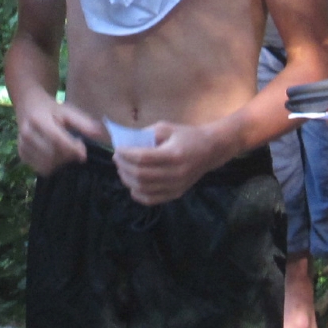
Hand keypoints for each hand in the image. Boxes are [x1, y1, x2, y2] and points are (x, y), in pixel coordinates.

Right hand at [14, 91, 104, 175]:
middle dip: (68, 155)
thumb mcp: (67, 110)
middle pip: (52, 155)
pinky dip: (51, 165)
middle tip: (75, 148)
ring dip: (60, 162)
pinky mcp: (21, 154)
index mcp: (39, 120)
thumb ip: (83, 123)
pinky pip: (40, 168)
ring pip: (46, 164)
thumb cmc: (51, 108)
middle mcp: (27, 134)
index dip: (73, 149)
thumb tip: (100, 135)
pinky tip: (55, 155)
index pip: (57, 140)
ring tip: (65, 151)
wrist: (28, 103)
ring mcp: (22, 145)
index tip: (84, 153)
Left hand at [113, 119, 231, 205]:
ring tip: (122, 169)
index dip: (126, 155)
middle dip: (124, 167)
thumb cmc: (187, 136)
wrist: (210, 150)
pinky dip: (138, 194)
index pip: (143, 158)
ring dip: (128, 180)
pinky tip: (132, 184)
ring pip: (144, 189)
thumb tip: (125, 143)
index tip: (117, 149)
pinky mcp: (176, 194)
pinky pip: (152, 199)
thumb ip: (146, 134)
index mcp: (173, 154)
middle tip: (117, 158)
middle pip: (141, 175)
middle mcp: (176, 173)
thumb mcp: (167, 128)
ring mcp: (176, 186)